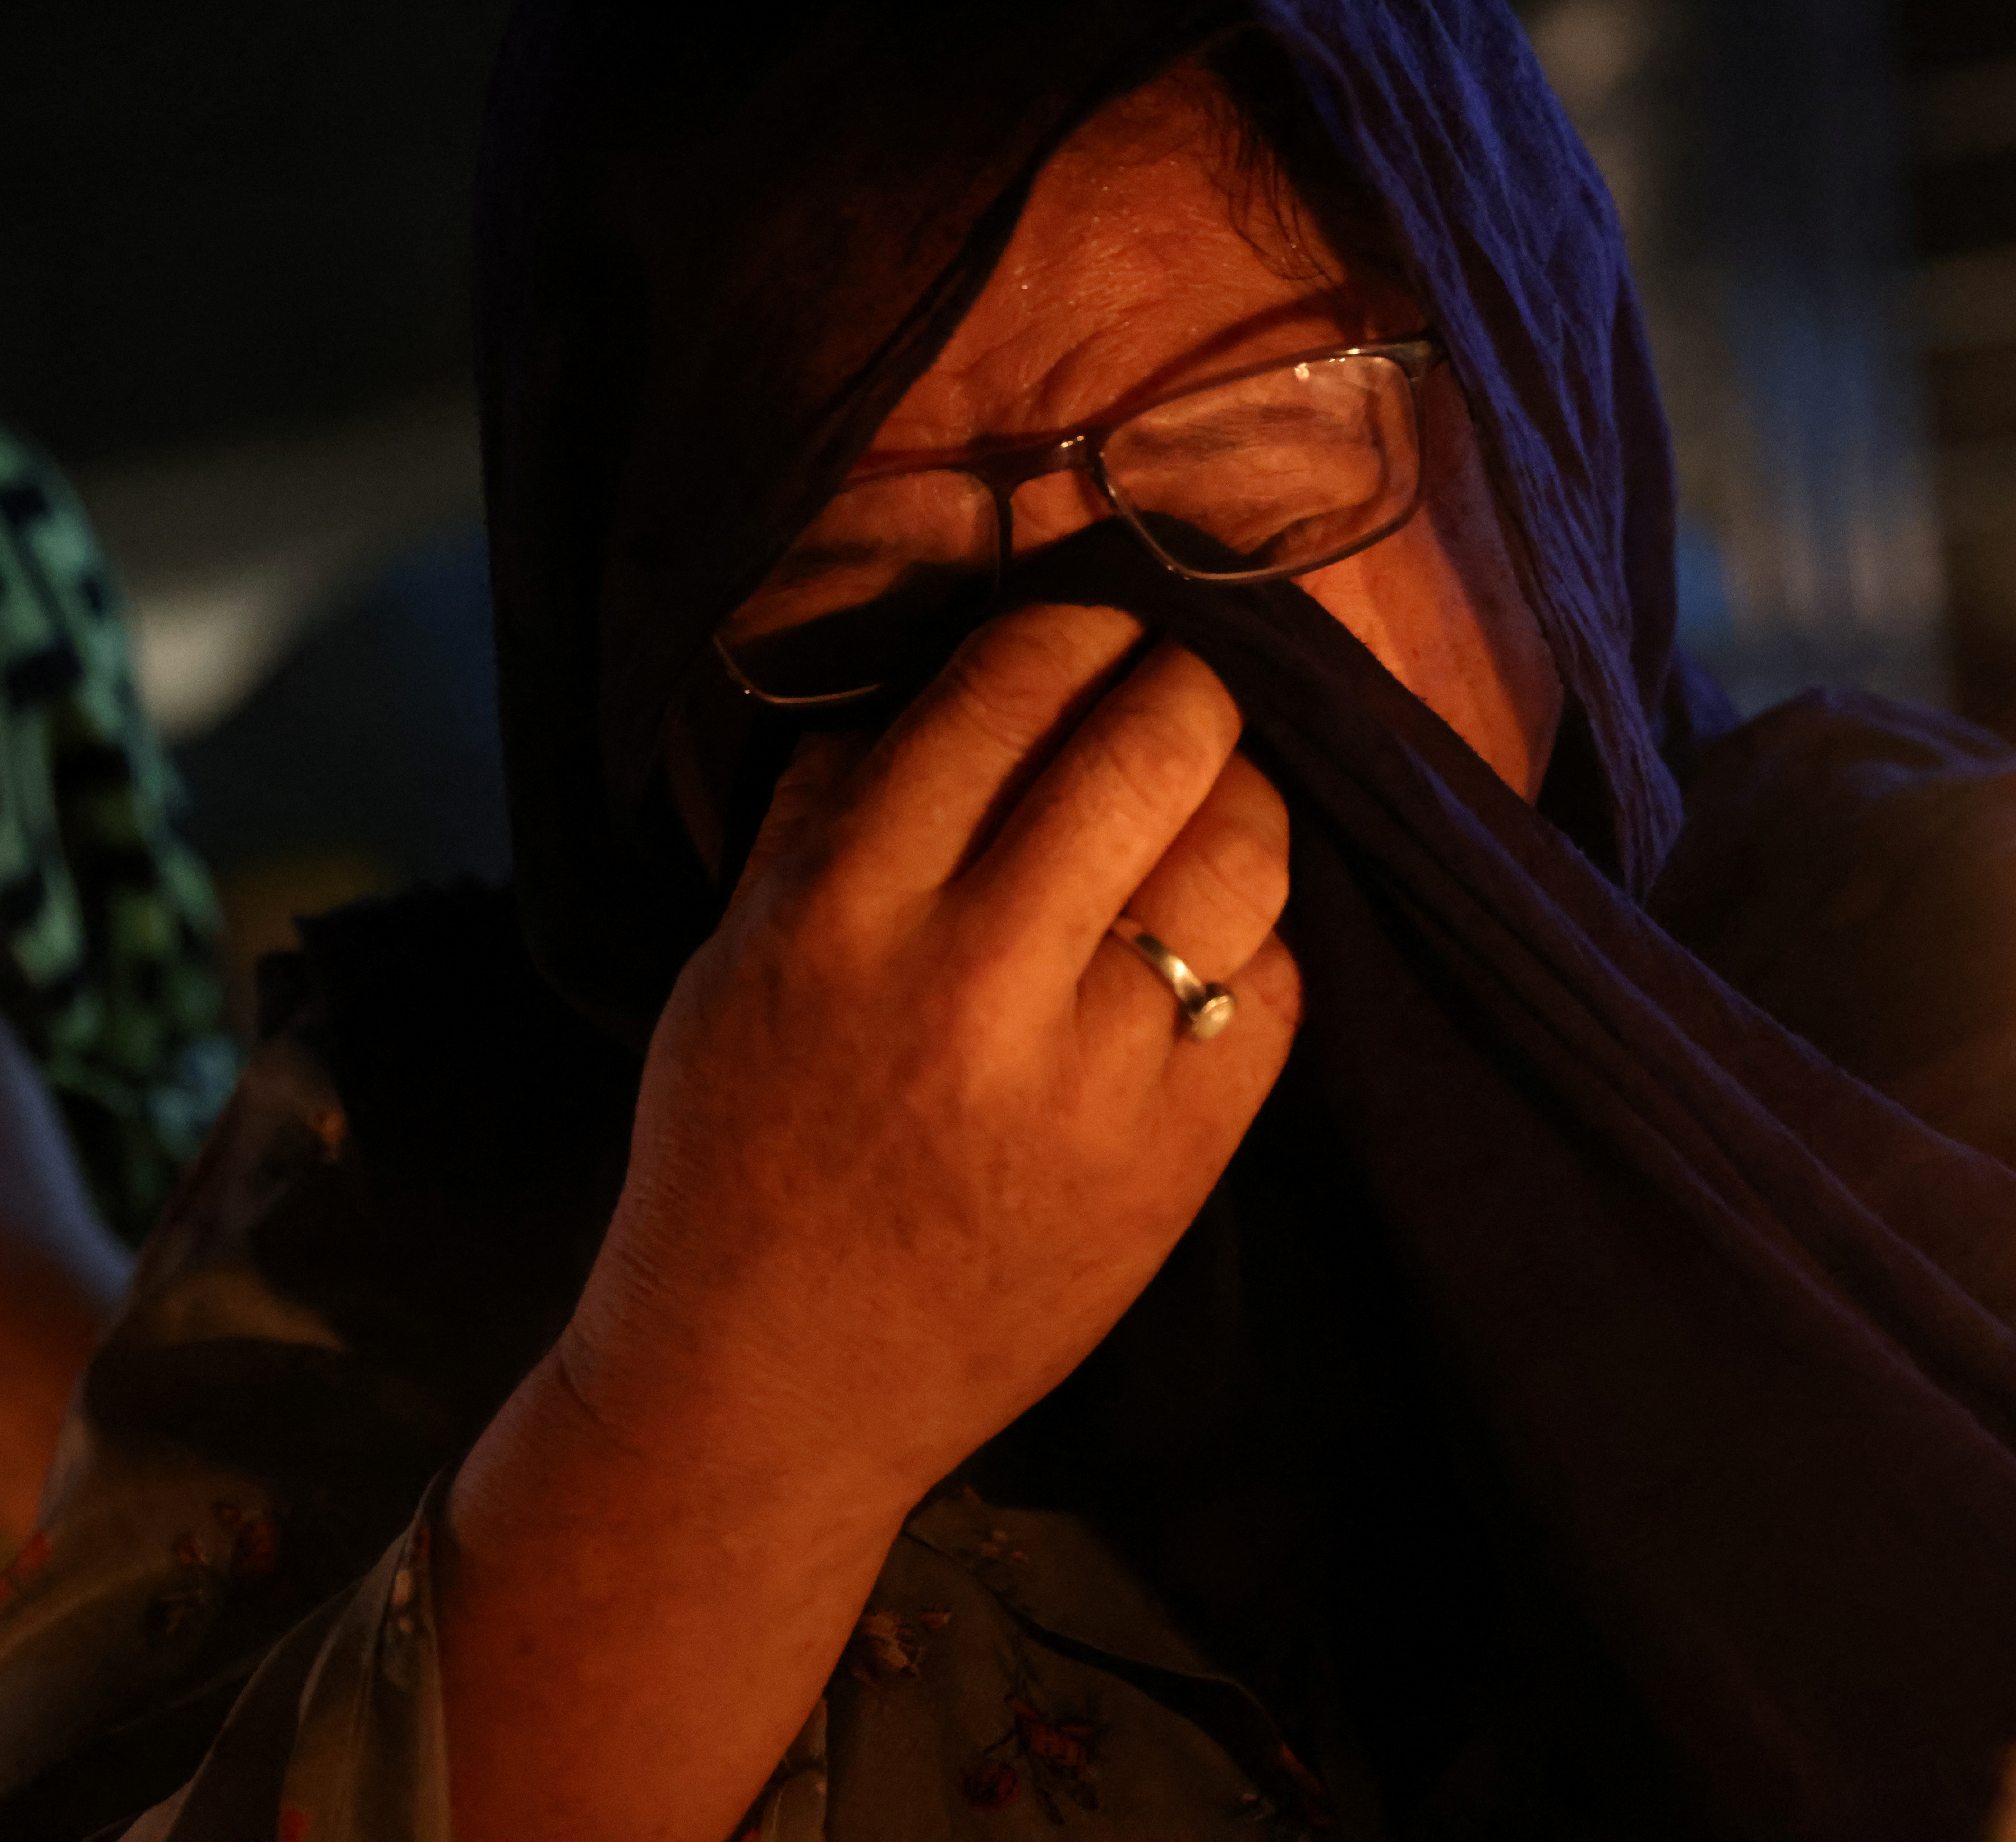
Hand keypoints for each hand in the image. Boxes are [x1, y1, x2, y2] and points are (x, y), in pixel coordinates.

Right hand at [438, 603, 1298, 1841]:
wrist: (773, 1383)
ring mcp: (1094, 1076)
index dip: (1076, 631)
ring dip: (1236, 806)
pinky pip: (1274, 987)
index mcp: (846, 907)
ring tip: (1199, 820)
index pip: (1009, 684)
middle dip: (1182, 689)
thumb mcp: (741, 950)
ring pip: (1244, 852)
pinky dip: (1253, 944)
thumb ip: (834, 805)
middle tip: (1170, 705)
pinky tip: (1199, 954)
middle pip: (1153, 742)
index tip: (1090, 641)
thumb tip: (956, 678)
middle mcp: (977, 975)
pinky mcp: (1179, 1161)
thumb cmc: (743, 1150)